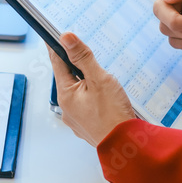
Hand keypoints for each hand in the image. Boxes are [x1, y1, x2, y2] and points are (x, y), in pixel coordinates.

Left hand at [48, 33, 136, 147]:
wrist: (127, 146)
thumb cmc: (114, 115)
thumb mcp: (99, 79)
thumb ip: (83, 57)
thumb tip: (66, 38)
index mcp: (66, 95)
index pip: (57, 63)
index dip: (58, 47)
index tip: (55, 36)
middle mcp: (67, 108)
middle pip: (69, 78)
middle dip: (78, 67)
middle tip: (88, 58)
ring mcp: (76, 119)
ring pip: (79, 92)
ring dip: (88, 84)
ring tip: (104, 83)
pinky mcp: (87, 126)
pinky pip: (86, 105)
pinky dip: (94, 98)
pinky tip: (106, 99)